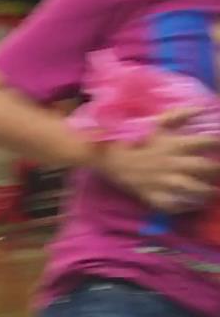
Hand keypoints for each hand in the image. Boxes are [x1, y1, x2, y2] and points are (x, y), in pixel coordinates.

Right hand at [95, 109, 219, 213]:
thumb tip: (203, 108)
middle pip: (206, 168)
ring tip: (212, 193)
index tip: (219, 146)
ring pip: (193, 189)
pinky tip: (190, 206)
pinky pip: (172, 205)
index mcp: (176, 144)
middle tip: (218, 172)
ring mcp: (163, 181)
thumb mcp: (157, 123)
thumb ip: (181, 115)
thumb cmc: (133, 138)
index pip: (209, 143)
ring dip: (207, 192)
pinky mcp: (151, 195)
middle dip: (218, 170)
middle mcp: (173, 163)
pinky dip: (183, 208)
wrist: (107, 156)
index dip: (218, 144)